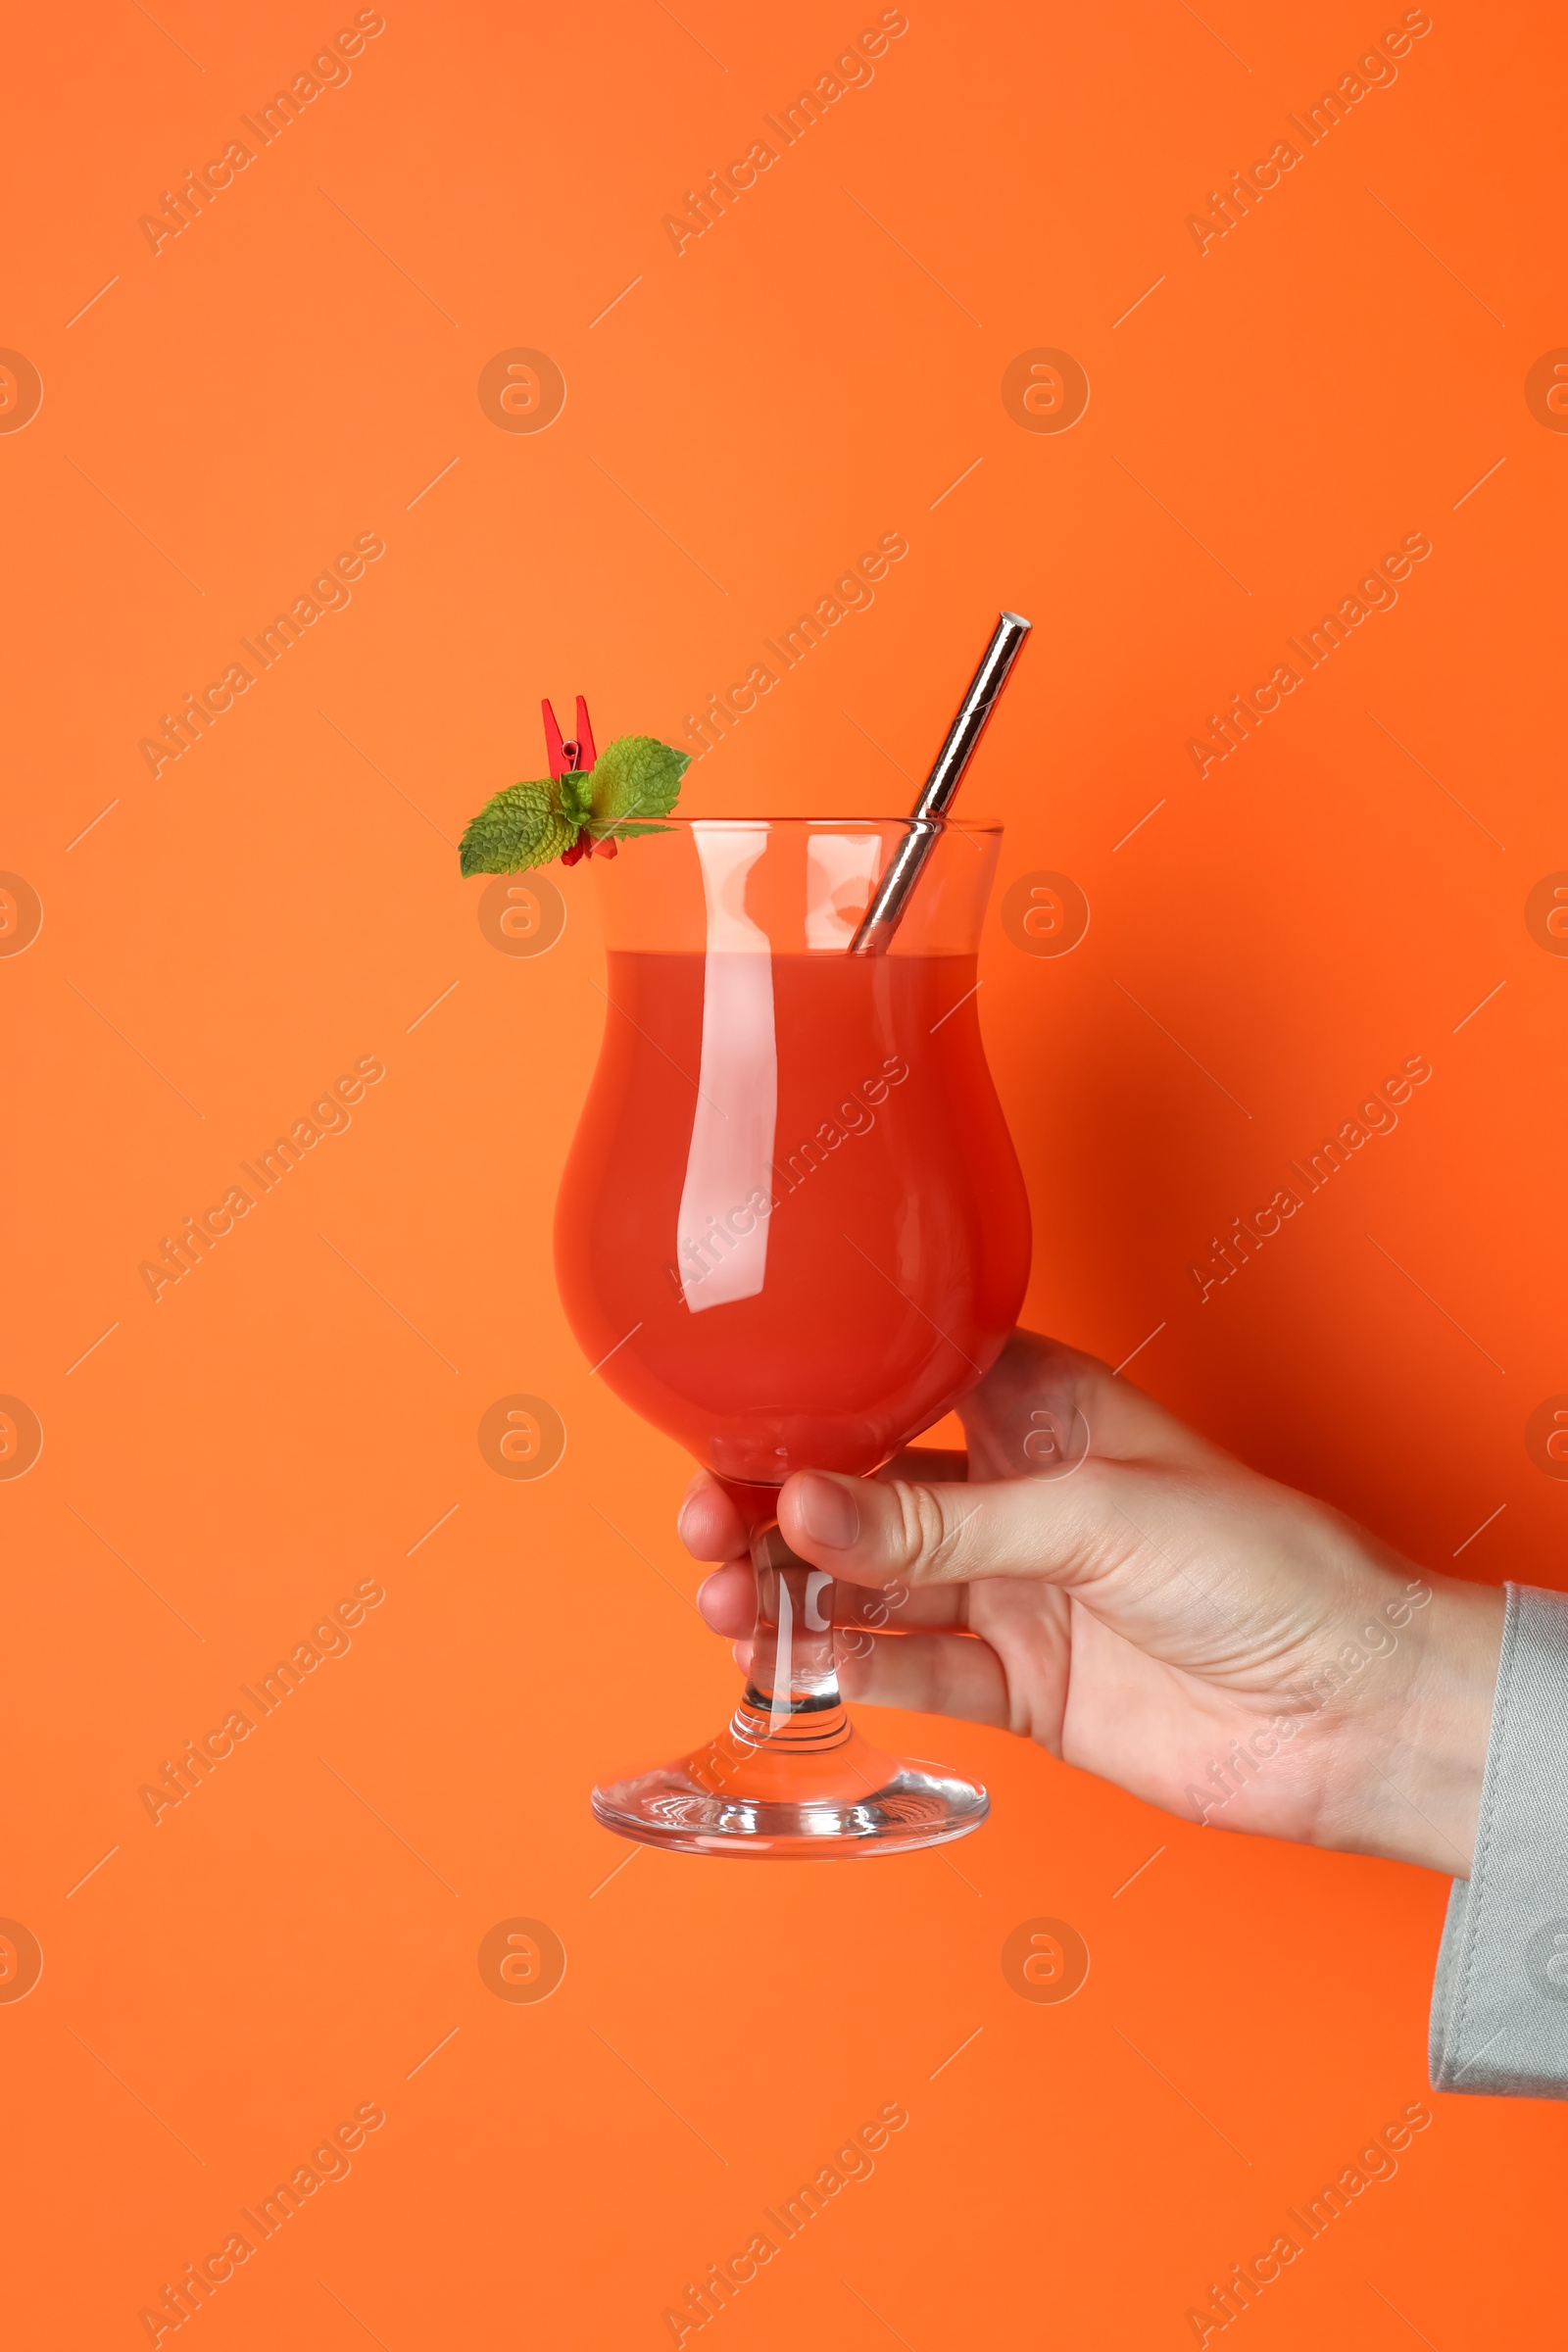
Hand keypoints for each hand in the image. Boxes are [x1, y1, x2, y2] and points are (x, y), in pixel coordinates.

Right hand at [678, 1330, 1504, 1875]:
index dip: (811, 1405)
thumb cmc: (1270, 1566)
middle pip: (861, 1493)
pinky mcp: (1017, 1687)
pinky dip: (850, 1665)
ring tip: (727, 1598)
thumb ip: (941, 1524)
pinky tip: (801, 1655)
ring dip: (792, 1589)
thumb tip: (804, 1506)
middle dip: (776, 1504)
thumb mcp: (1094, 1517)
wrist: (1358, 1709)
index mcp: (1039, 1411)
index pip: (897, 1388)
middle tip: (707, 1522)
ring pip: (870, 1587)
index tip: (733, 1423)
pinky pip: (910, 1670)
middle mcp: (1011, 1498)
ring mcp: (1009, 1595)